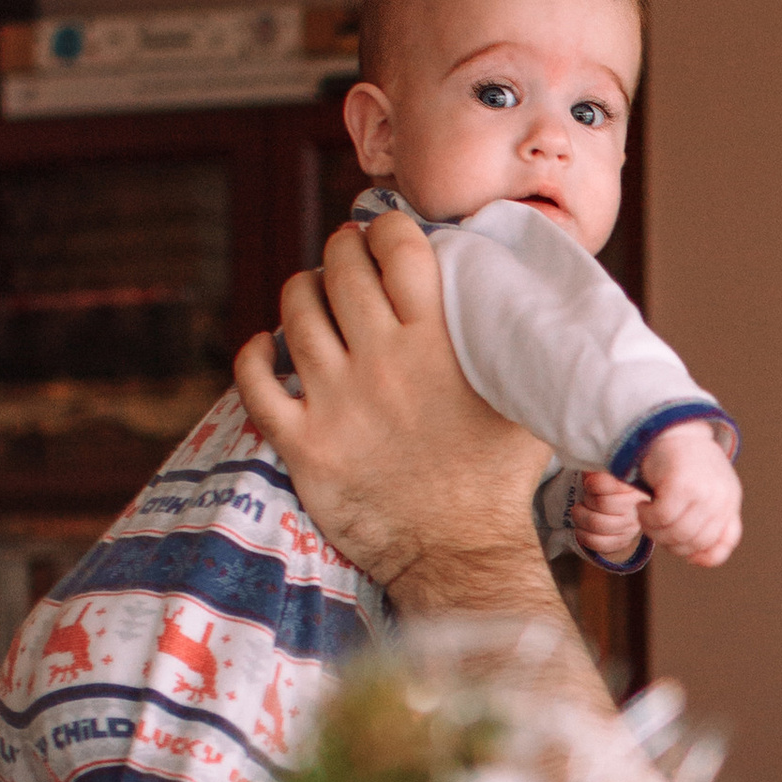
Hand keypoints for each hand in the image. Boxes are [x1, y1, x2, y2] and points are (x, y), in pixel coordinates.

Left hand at [236, 217, 551, 608]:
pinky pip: (255, 382)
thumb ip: (515, 345)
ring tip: (313, 293)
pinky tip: (266, 346)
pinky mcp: (303, 443)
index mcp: (437, 344)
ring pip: (295, 314)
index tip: (387, 234)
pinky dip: (254, 354)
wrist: (461, 553)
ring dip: (301, 291)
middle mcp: (382, 363)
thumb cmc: (500, 479)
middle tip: (347, 255)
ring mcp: (336, 402)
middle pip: (340, 271)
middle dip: (341, 250)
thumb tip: (521, 296)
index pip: (398, 249)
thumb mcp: (526, 401)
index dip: (388, 227)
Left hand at [572, 469, 650, 565]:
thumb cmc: (608, 487)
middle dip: (587, 500)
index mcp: (633, 486)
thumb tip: (590, 473)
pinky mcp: (621, 542)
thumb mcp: (603, 472)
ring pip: (597, 524)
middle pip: (603, 504)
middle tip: (585, 498)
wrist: (618, 507)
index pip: (610, 484)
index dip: (594, 484)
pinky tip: (581, 528)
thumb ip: (597, 470)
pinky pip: (597, 542)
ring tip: (579, 511)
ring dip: (580, 517)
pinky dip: (583, 535)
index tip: (589, 483)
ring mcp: (630, 528)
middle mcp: (636, 508)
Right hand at [638, 423, 744, 568]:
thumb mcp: (704, 493)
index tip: (678, 547)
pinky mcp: (682, 483)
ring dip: (654, 531)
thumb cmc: (682, 464)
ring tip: (646, 516)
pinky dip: (647, 518)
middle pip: (694, 543)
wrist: (669, 427)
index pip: (721, 547)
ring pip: (676, 533)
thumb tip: (698, 560)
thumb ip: (707, 523)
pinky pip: (662, 518)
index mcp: (730, 502)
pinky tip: (642, 506)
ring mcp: (704, 490)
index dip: (697, 556)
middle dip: (669, 543)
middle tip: (655, 527)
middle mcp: (722, 497)